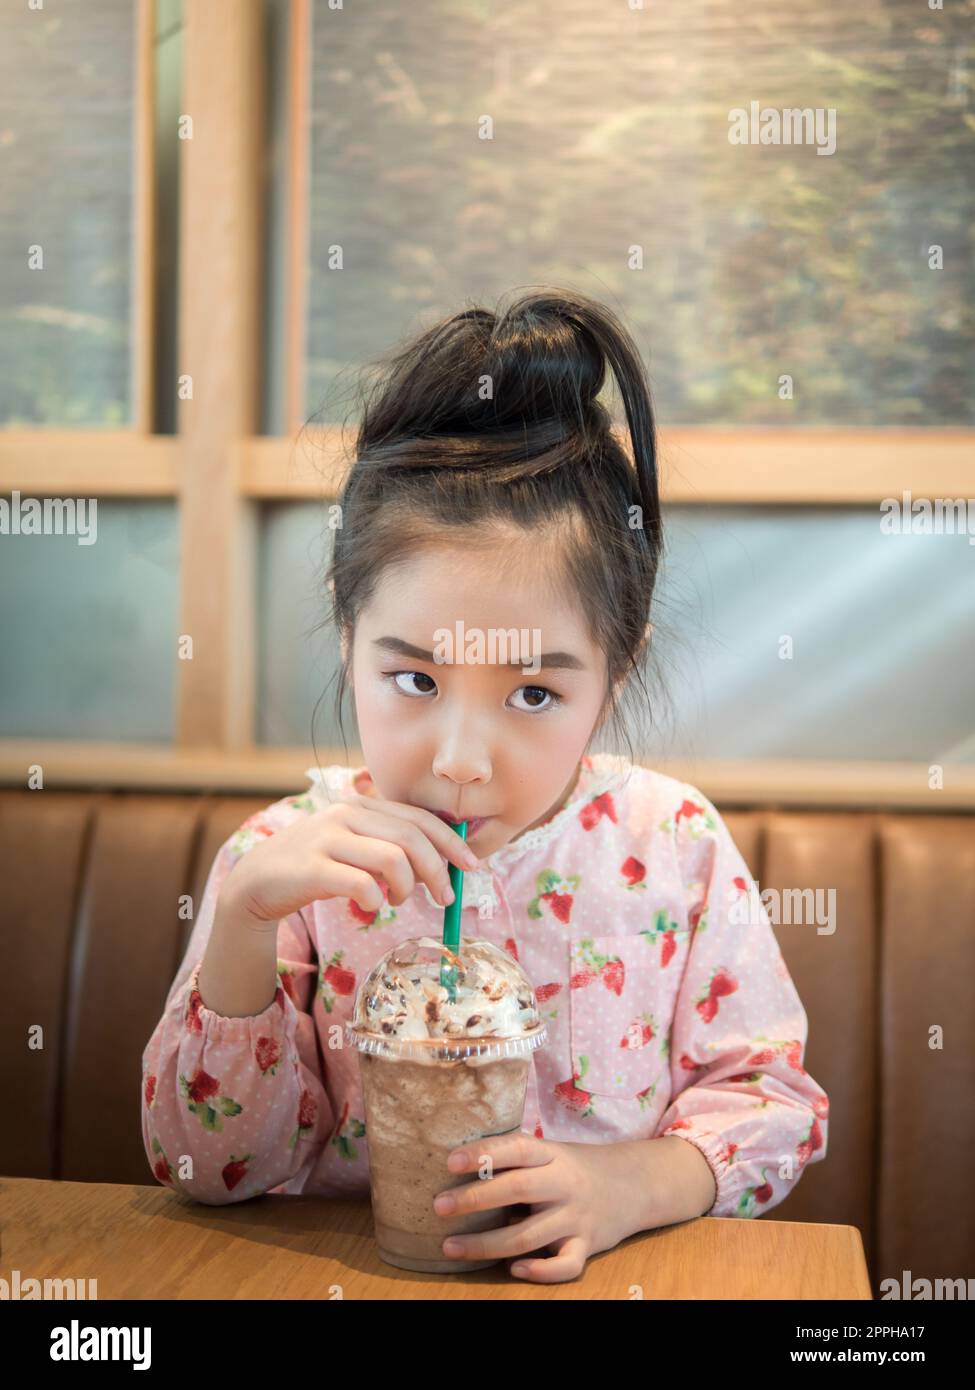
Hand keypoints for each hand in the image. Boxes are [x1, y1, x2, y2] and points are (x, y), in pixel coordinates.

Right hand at [223, 793, 479, 926]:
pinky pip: (362, 884)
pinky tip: (371, 906)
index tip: (471, 865)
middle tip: (446, 898)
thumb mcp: (353, 846)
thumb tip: (441, 864)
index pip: (418, 818)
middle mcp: (346, 814)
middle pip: (412, 838)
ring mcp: (327, 839)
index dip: (451, 841)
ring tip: (398, 901)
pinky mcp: (312, 868)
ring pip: (393, 859)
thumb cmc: (316, 867)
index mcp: (361, 806)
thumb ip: (389, 846)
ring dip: (407, 887)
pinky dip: (377, 900)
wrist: (257, 882)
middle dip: (438, 870)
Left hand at [431, 1133, 633, 1283]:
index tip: (451, 1162)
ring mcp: (577, 1217)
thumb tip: (460, 1166)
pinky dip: (540, 1271)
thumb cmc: (576, 1168)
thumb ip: (518, 1160)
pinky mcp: (588, 1246)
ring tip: (451, 1246)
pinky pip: (565, 1265)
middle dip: (474, 1200)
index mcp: (552, 1155)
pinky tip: (514, 1269)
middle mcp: (564, 1184)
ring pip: (529, 1235)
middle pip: (517, 1190)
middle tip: (439, 1206)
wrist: (633, 1184)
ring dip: (486, 1244)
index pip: (518, 1148)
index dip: (485, 1153)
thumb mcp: (552, 1152)